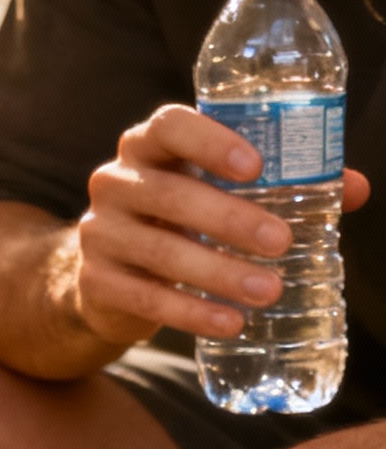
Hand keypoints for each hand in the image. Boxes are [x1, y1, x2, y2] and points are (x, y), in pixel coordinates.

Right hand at [75, 103, 369, 350]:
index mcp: (149, 146)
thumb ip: (281, 184)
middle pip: (170, 194)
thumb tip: (354, 188)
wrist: (105, 274)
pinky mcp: (95, 282)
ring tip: (268, 290)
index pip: (169, 126)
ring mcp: (100, 233)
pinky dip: (192, 313)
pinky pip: (146, 297)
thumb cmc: (178, 220)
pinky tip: (230, 322)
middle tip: (280, 241)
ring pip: (160, 251)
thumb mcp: (217, 193)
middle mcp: (116, 182)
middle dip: (229, 219)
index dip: (211, 142)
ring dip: (218, 273)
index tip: (255, 167)